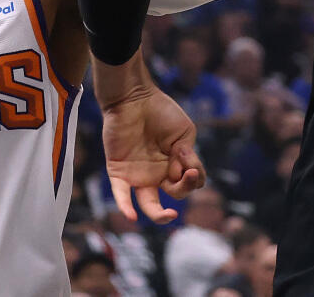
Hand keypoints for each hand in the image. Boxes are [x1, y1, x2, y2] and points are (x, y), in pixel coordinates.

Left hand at [96, 63, 203, 222]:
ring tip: (168, 215)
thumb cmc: (162, 111)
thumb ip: (188, 155)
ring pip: (148, 203)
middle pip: (172, 195)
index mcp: (174, 164)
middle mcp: (157, 173)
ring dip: (158, 214)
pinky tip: (132, 217)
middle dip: (183, 189)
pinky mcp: (119, 172)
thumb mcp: (184, 132)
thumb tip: (188, 173)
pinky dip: (125, 207)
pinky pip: (121, 194)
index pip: (188, 183)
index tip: (193, 166)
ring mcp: (138, 175)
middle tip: (189, 174)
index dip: (194, 180)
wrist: (134, 98)